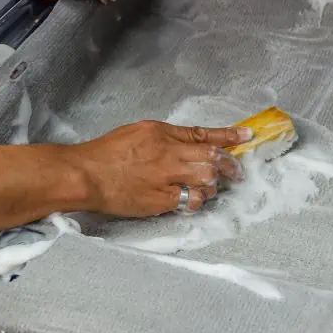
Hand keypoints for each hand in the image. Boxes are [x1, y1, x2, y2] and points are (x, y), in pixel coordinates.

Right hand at [73, 120, 252, 216]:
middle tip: (236, 171)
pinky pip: (190, 201)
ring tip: (210, 186)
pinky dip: (197, 200)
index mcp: (163, 134)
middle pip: (211, 158)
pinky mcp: (159, 200)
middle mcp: (167, 154)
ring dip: (213, 184)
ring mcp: (165, 178)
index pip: (204, 134)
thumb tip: (195, 139)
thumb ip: (170, 135)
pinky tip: (195, 199)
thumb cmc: (108, 152)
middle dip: (229, 165)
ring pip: (206, 180)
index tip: (247, 135)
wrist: (85, 175)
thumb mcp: (141, 131)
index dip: (229, 135)